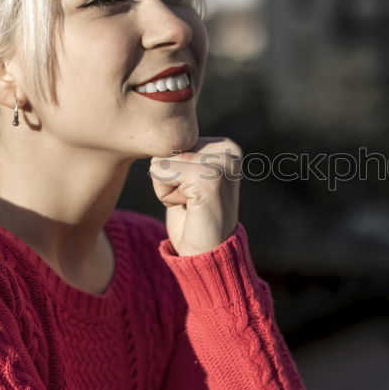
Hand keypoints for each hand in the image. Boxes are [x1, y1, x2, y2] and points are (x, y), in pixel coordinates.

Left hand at [149, 137, 241, 255]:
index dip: (173, 171)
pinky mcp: (209, 178)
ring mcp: (221, 163)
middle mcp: (228, 149)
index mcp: (226, 145)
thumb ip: (179, 152)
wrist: (206, 254)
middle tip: (192, 200)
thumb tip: (159, 134)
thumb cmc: (192, 217)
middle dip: (169, 178)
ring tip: (191, 203)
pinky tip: (190, 208)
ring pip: (161, 161)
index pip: (174, 140)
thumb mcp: (187, 175)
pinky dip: (167, 196)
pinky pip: (160, 174)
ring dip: (167, 188)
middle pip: (166, 148)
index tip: (194, 191)